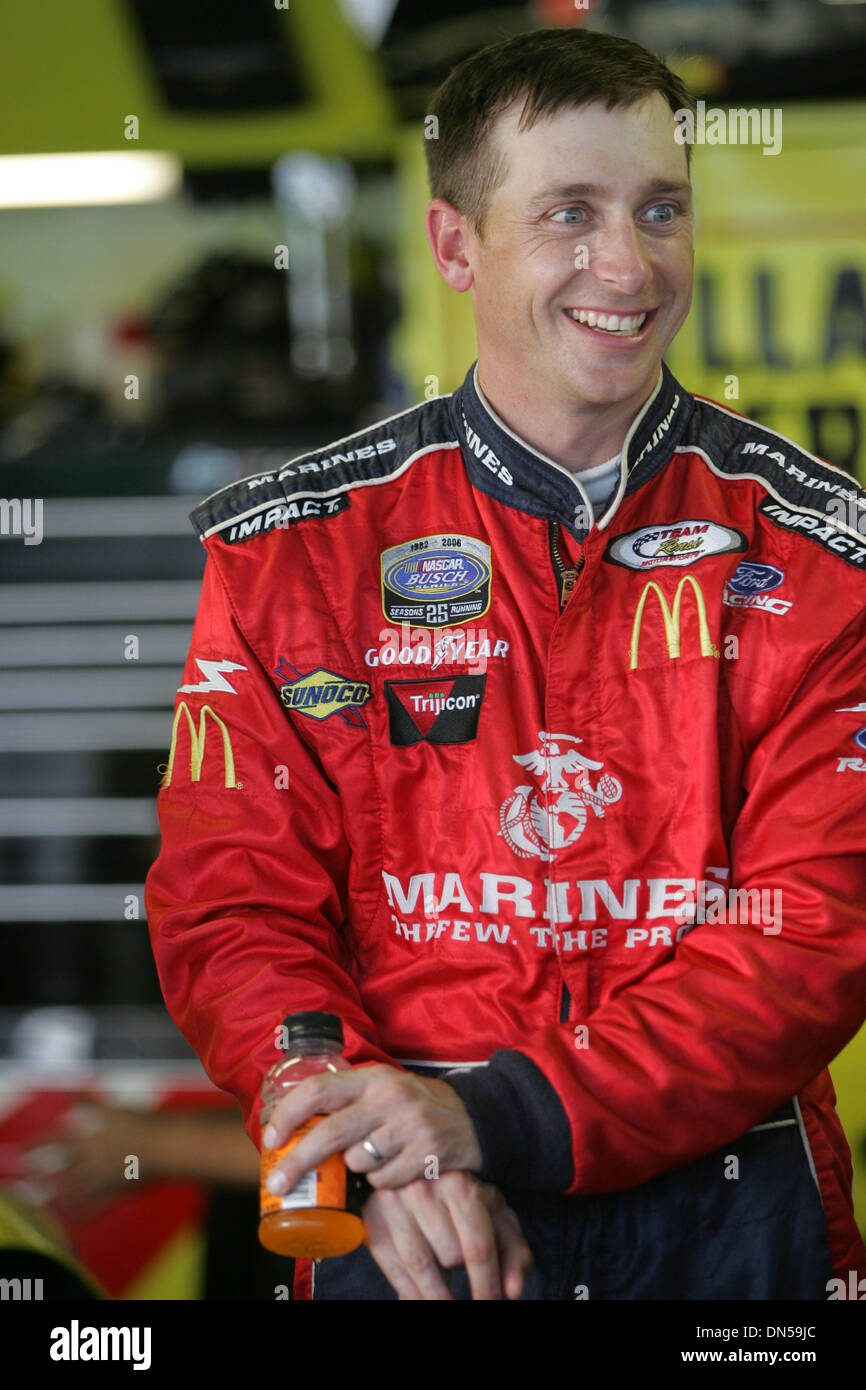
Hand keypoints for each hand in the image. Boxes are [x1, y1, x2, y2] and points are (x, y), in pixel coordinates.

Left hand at [262, 1066, 481, 1195]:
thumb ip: (347, 1100)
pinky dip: (385, 1181)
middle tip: (276, 1184)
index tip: (270, 1140)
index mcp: (372, 1076)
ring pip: (357, 1162)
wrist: (477, 1118)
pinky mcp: (427, 1154)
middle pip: (329, 1133)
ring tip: (377, 1157)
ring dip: (357, 1169)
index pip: (318, 1089)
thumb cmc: (416, 1106)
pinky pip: (385, 1181)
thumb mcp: (384, 1088)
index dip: (288, 1115)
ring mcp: (408, 1126)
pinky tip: (401, 1167)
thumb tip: (294, 1128)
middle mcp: (388, 1097)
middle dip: (296, 1162)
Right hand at [363, 1171, 532, 1300]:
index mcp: (461, 1186)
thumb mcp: (494, 1212)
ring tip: (448, 1302)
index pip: (478, 1248)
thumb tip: (514, 1292)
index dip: (487, 1286)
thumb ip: (512, 1250)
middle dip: (462, 1276)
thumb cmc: (464, 1195)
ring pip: (420, 1267)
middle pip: (450, 1256)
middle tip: (467, 1279)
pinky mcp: (374, 1220)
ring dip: (437, 1296)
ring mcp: (394, 1204)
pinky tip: (424, 1300)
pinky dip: (410, 1293)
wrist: (414, 1164)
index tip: (490, 1304)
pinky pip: (393, 1269)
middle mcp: (425, 1190)